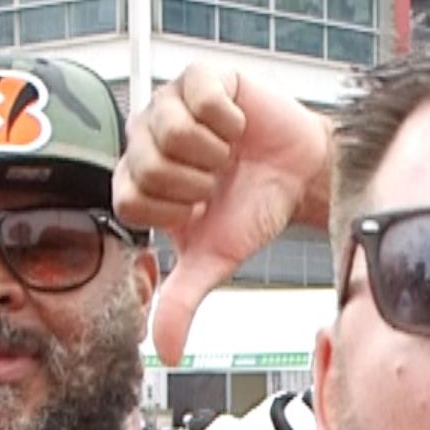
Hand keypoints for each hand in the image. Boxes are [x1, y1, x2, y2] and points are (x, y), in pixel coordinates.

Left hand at [116, 63, 333, 367]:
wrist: (302, 175)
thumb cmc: (253, 208)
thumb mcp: (215, 258)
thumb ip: (183, 299)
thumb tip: (166, 352)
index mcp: (138, 179)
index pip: (127, 197)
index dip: (171, 209)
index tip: (199, 209)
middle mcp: (146, 137)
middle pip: (148, 163)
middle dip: (196, 183)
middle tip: (217, 181)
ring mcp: (172, 101)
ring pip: (171, 127)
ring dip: (213, 152)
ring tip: (228, 154)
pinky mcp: (204, 76)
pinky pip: (200, 94)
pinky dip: (228, 120)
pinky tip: (237, 127)